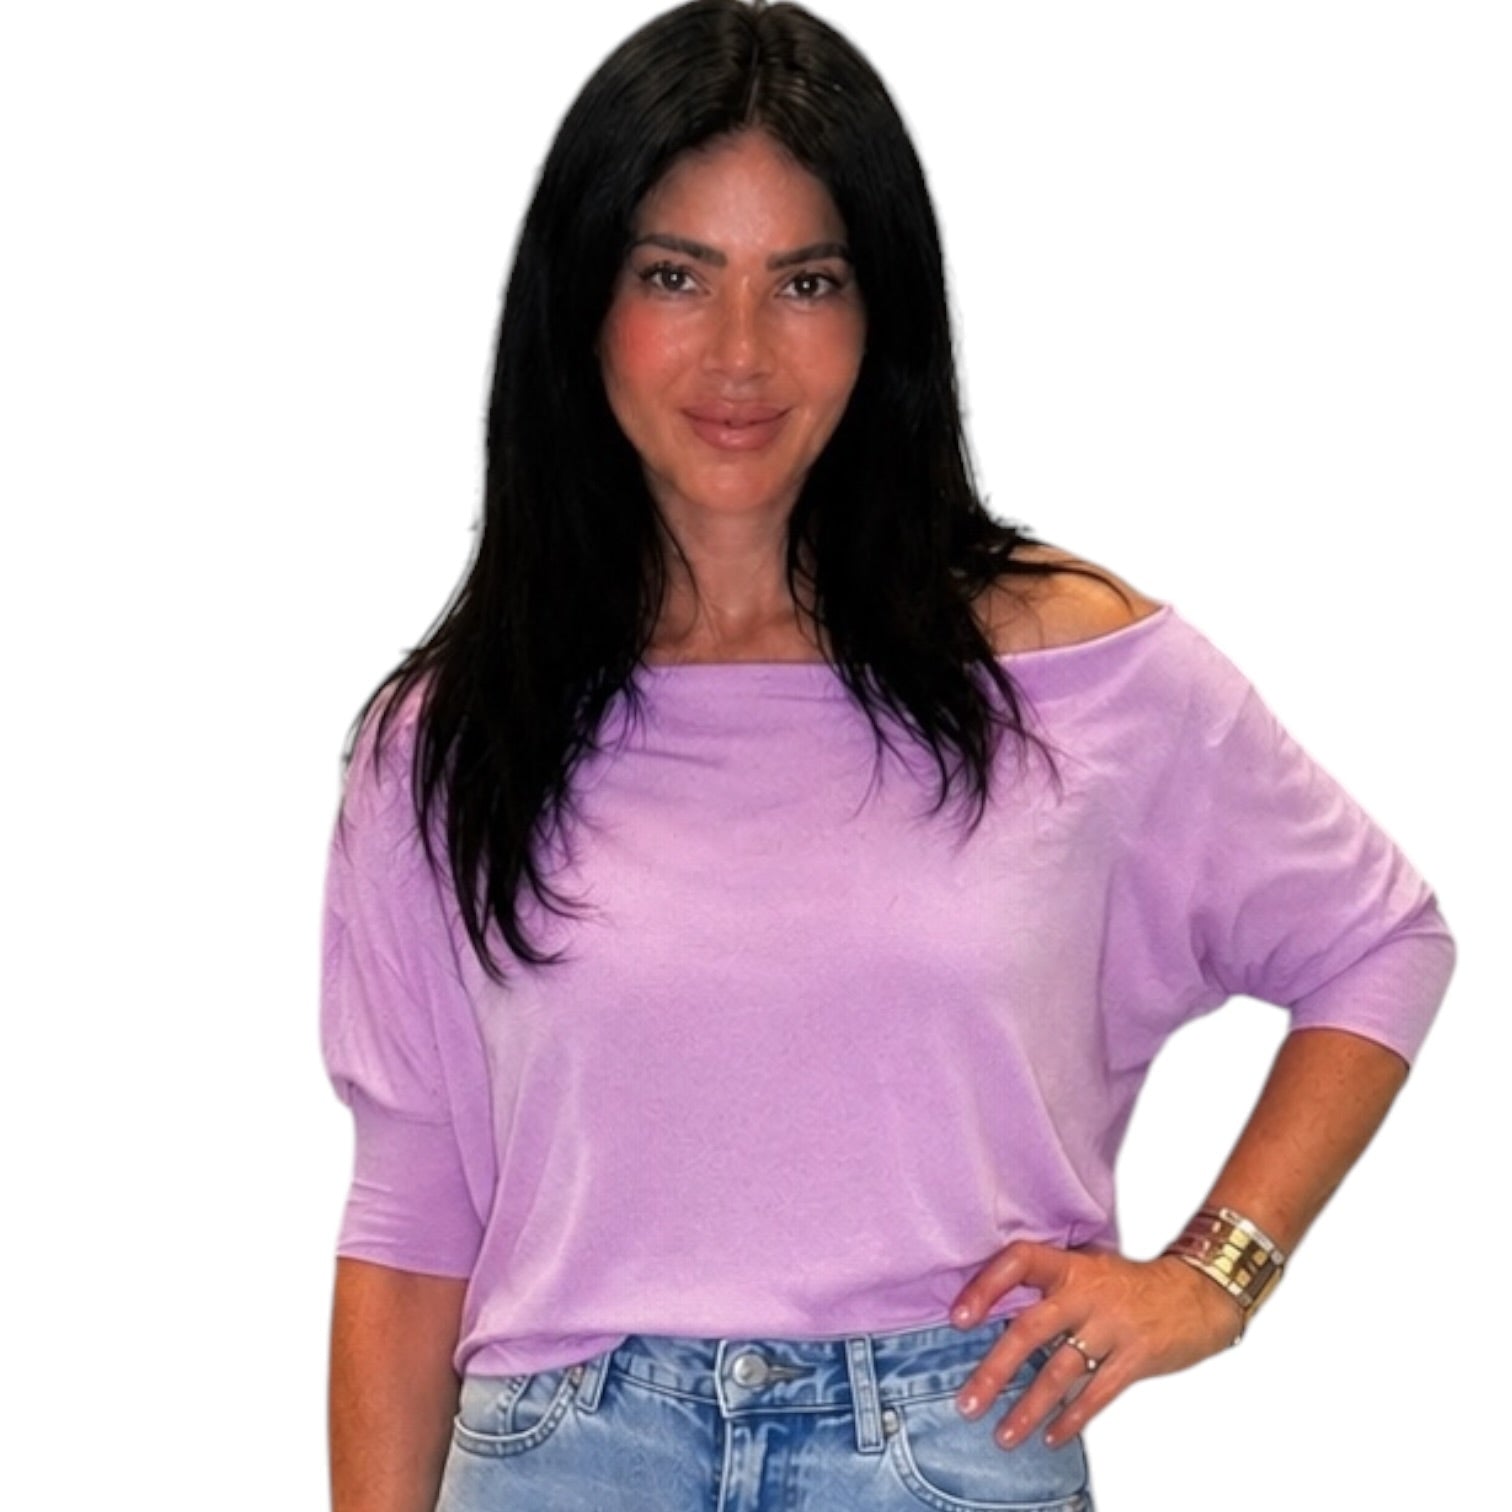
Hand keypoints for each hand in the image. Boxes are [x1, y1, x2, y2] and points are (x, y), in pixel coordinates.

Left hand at [949, 1243, 1243, 1449]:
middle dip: (996, 1370)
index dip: (986, 1286)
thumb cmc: (1129, 1286)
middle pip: (1030, 1329)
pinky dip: (1072, 1418)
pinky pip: (1097, 1393)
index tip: (959, 1318)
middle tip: (968, 1403)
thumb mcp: (1088, 1270)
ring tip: (1004, 1435)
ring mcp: (1112, 1326)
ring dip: (1029, 1407)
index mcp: (1070, 1266)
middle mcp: (1087, 1293)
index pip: (1018, 1261)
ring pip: (1060, 1371)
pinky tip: (1051, 1437)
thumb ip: (1050, 1287)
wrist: (1198, 1294)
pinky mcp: (1136, 1357)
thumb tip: (994, 1314)